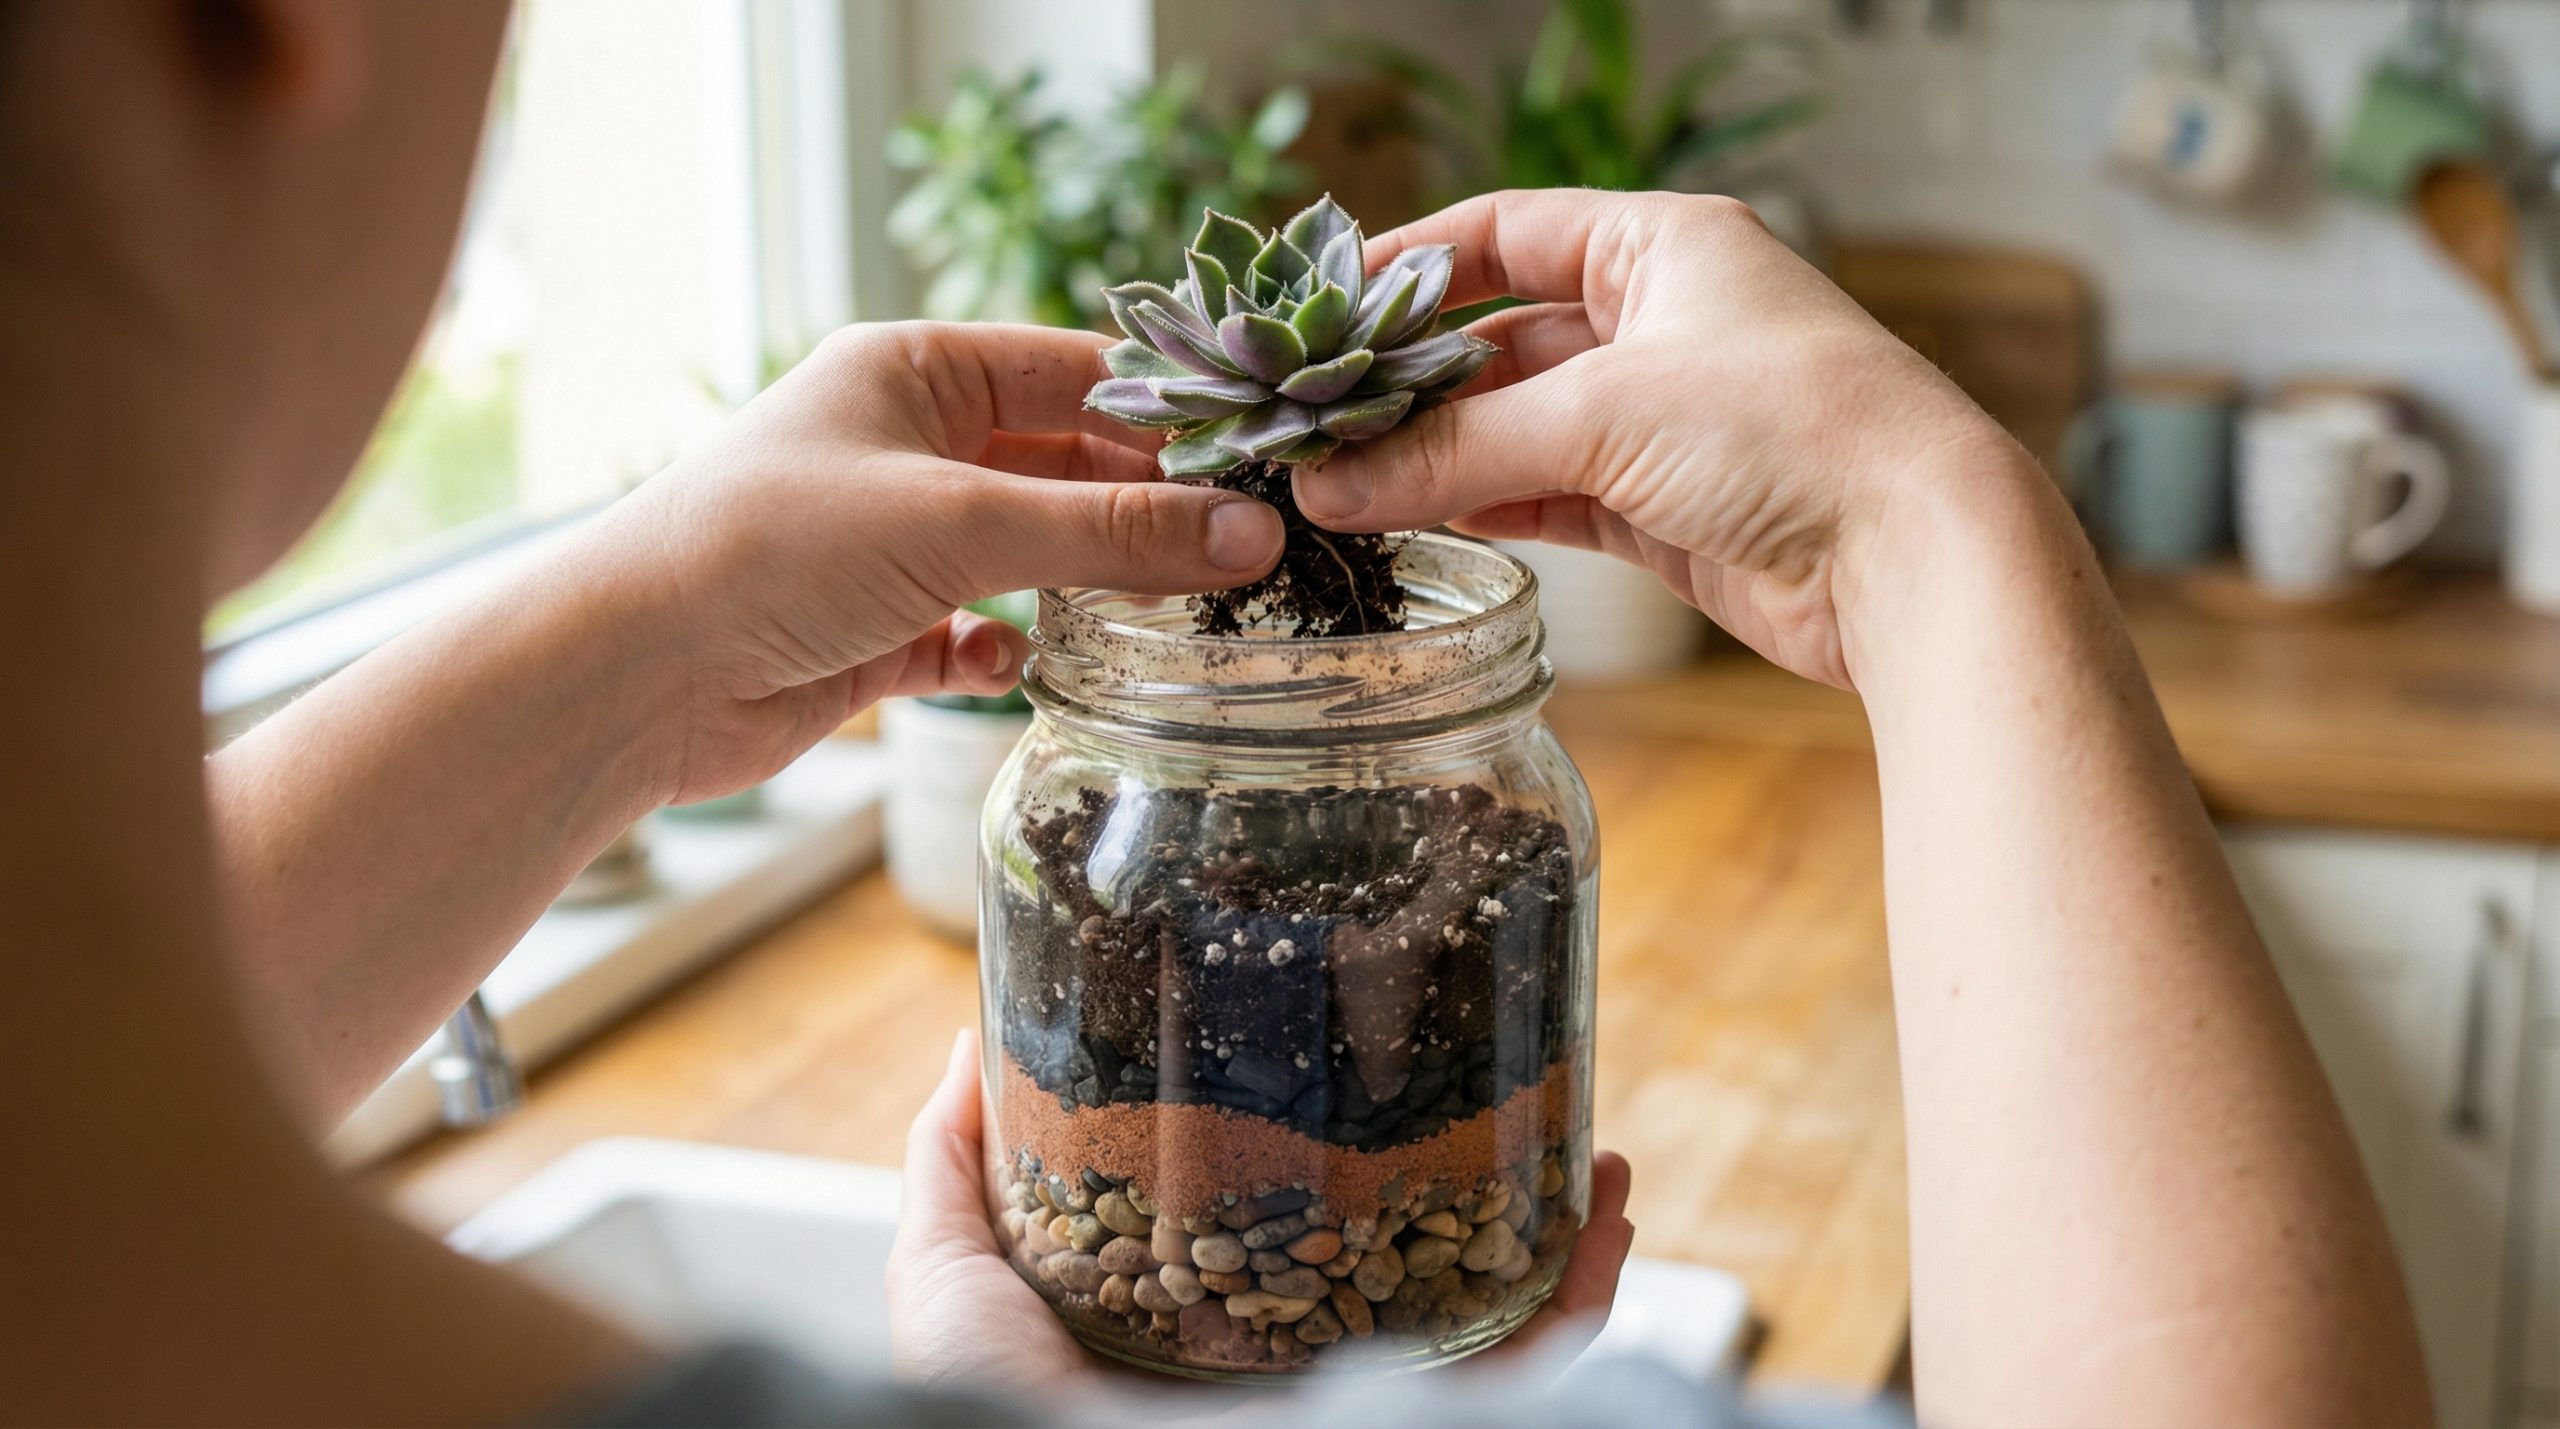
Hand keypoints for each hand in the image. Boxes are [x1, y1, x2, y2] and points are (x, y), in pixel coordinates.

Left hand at [566, 323, 1284, 804]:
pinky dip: (1000, 654)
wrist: (633, 674)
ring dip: (1080, 586)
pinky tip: (1009, 670)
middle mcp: (904, 445)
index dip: (1169, 416)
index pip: (1076, 370)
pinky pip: (971, 633)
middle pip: (1061, 464)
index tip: (1259, 467)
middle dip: (1137, 512)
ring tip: (1161, 620)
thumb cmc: (773, 550)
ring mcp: (888, 540)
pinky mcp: (871, 630)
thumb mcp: (962, 524)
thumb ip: (1112, 531)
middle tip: (1237, 555)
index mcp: (914, 371)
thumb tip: (1250, 534)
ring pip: (1025, 553)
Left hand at [887, 1029, 1635, 1392]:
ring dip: (1556, 1231)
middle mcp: (1290, 1360)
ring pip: (1489, 1311)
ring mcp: (1354, 1399)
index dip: (1357, 1162)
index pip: (1303, 1235)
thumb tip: (970, 1043)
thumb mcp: (945, 1268)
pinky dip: (1580, 1298)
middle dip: (1482, 1190)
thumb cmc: (976, 1409)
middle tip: (1519, 1102)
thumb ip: (955, 1161)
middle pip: (1418, 1267)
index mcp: (1201, 1322)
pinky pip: (1526, 1370)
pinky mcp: (1402, 1427)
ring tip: (1592, 1153)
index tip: (1389, 1074)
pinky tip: (1601, 1216)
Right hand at [1288, 189, 2046, 691]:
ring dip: (1440, 456)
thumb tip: (1332, 481)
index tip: (1326, 304)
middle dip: (1415, 383)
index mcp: (1663, 245)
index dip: (1413, 265)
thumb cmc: (1793, 431)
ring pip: (1520, 427)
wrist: (1915, 555)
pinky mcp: (1667, 507)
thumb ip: (1456, 450)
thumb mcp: (1603, 418)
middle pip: (1503, 339)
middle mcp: (1664, 322)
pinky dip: (1487, 507)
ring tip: (1345, 480)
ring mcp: (1666, 419)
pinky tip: (1415, 520)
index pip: (1507, 230)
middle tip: (1318, 419)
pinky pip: (1549, 496)